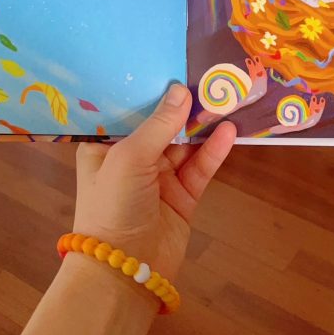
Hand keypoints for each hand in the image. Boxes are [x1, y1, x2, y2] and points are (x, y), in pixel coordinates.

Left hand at [73, 84, 235, 281]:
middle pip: (162, 126)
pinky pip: (199, 168)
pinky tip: (228, 132)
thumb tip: (181, 90)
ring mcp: (158, 179)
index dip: (151, 90)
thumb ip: (158, 124)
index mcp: (105, 147)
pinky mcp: (182, 198)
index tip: (173, 63)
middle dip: (183, 106)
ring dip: (202, 126)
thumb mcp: (129, 157)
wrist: (125, 272)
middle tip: (209, 78)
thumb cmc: (113, 205)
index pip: (129, 111)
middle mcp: (131, 159)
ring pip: (185, 145)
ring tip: (226, 99)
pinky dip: (213, 150)